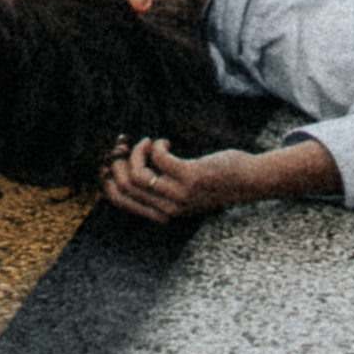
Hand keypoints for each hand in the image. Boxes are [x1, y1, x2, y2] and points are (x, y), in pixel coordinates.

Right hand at [100, 135, 338, 222]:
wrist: (246, 181)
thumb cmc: (213, 182)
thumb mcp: (182, 192)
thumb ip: (160, 187)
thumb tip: (128, 165)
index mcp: (161, 211)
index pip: (119, 200)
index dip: (107, 176)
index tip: (112, 158)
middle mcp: (167, 208)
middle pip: (124, 185)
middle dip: (118, 160)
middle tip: (126, 144)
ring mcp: (178, 194)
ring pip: (137, 174)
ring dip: (138, 151)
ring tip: (148, 142)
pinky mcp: (189, 177)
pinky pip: (159, 158)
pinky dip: (157, 145)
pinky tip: (166, 142)